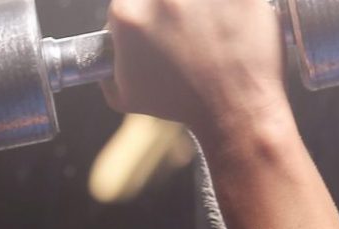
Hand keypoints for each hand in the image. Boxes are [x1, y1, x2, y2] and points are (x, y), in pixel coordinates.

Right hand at [101, 0, 291, 140]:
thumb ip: (108, 68)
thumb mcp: (123, 95)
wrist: (231, 107)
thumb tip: (107, 54)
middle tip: (183, 30)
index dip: (139, 16)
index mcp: (128, 14)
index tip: (152, 28)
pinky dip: (230, 7)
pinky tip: (229, 23)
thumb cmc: (180, 102)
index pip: (125, 2)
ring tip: (207, 29)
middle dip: (169, 11)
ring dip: (199, 7)